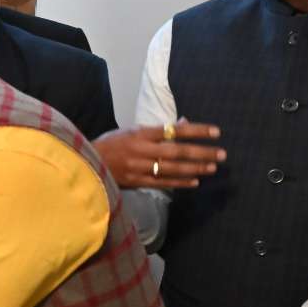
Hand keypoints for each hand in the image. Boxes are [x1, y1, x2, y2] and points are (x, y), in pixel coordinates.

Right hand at [92, 119, 224, 189]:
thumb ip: (157, 130)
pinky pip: (162, 183)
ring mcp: (138, 167)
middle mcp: (141, 150)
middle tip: (221, 154)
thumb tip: (184, 124)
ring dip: (194, 168)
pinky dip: (179, 182)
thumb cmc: (110, 144)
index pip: (173, 130)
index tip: (216, 132)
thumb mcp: (131, 131)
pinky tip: (195, 181)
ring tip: (212, 167)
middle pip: (177, 151)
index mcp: (139, 134)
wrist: (86, 163)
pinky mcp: (136, 182)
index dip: (196, 131)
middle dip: (201, 152)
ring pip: (172, 168)